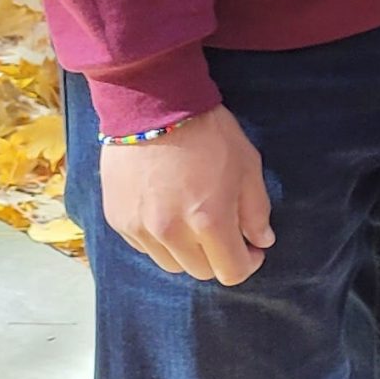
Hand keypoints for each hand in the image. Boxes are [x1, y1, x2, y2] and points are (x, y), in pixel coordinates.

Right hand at [101, 105, 273, 284]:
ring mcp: (140, 229)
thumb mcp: (247, 166)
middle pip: (200, 271)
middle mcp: (170, 232)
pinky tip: (169, 212)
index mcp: (209, 220)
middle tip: (226, 231)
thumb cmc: (210, 134)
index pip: (230, 271)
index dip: (247, 263)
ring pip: (170, 264)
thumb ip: (256, 210)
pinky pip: (145, 248)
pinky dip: (161, 240)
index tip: (253, 249)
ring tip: (195, 221)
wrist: (154, 107)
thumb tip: (262, 241)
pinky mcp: (118, 220)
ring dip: (189, 252)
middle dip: (219, 256)